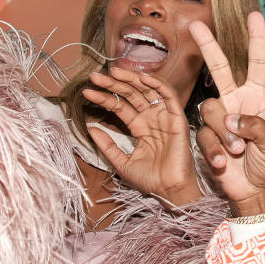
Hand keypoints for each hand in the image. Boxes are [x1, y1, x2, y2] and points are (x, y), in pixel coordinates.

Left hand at [83, 68, 199, 205]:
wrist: (169, 191)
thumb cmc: (149, 180)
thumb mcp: (122, 162)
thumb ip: (107, 146)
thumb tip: (90, 128)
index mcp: (139, 127)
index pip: (120, 107)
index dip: (104, 98)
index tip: (87, 92)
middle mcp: (151, 118)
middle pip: (131, 95)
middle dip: (113, 84)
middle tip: (95, 76)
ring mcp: (164, 117)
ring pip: (147, 91)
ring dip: (131, 79)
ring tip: (114, 72)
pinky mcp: (177, 119)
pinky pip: (168, 97)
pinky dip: (157, 85)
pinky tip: (142, 78)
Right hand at [190, 12, 264, 215]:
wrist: (255, 193)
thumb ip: (257, 126)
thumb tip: (232, 118)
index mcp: (259, 98)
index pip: (257, 63)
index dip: (256, 39)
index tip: (254, 15)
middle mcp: (237, 102)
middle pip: (220, 68)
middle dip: (208, 46)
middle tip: (194, 25)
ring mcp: (220, 119)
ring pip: (210, 110)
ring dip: (224, 133)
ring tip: (239, 151)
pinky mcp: (207, 137)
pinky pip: (204, 136)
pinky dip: (216, 150)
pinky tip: (226, 163)